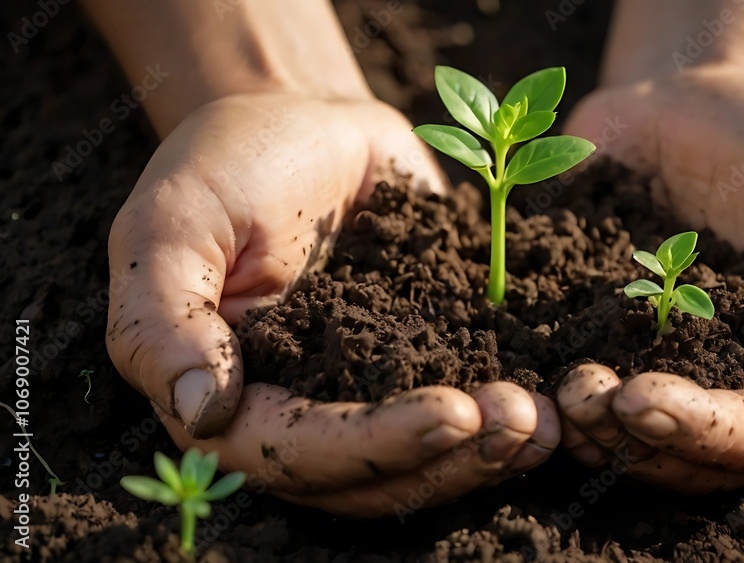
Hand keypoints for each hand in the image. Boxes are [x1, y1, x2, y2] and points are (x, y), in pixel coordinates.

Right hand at [106, 93, 558, 515]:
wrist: (302, 122)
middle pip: (376, 477)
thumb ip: (166, 321)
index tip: (453, 415)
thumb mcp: (172, 225)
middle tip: (523, 421)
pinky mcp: (424, 357)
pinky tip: (558, 396)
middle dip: (453, 457)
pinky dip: (509, 411)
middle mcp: (304, 410)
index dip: (377, 448)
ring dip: (492, 450)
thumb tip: (202, 413)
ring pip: (428, 457)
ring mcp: (369, 389)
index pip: (300, 453)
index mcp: (235, 398)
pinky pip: (465, 400)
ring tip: (549, 419)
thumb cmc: (225, 165)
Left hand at [558, 65, 743, 490]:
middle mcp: (735, 385)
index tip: (641, 398)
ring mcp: (663, 369)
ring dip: (590, 432)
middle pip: (695, 458)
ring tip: (556, 392)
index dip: (711, 432)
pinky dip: (549, 399)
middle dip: (637, 441)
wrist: (693, 96)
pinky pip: (577, 390)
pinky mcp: (602, 343)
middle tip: (582, 398)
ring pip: (632, 441)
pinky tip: (520, 379)